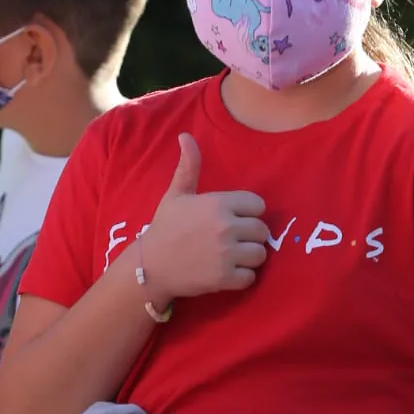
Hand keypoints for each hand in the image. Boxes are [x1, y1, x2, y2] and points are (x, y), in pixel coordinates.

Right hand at [138, 135, 267, 308]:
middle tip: (233, 240)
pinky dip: (242, 277)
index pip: (258, 205)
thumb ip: (189, 167)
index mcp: (218, 204)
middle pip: (262, 230)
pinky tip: (228, 272)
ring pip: (260, 254)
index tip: (234, 219)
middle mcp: (226, 227)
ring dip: (249, 257)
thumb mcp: (177, 194)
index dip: (249, 213)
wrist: (150, 266)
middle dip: (251, 236)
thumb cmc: (165, 228)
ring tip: (233, 257)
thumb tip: (186, 135)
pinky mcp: (225, 278)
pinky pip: (250, 277)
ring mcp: (227, 254)